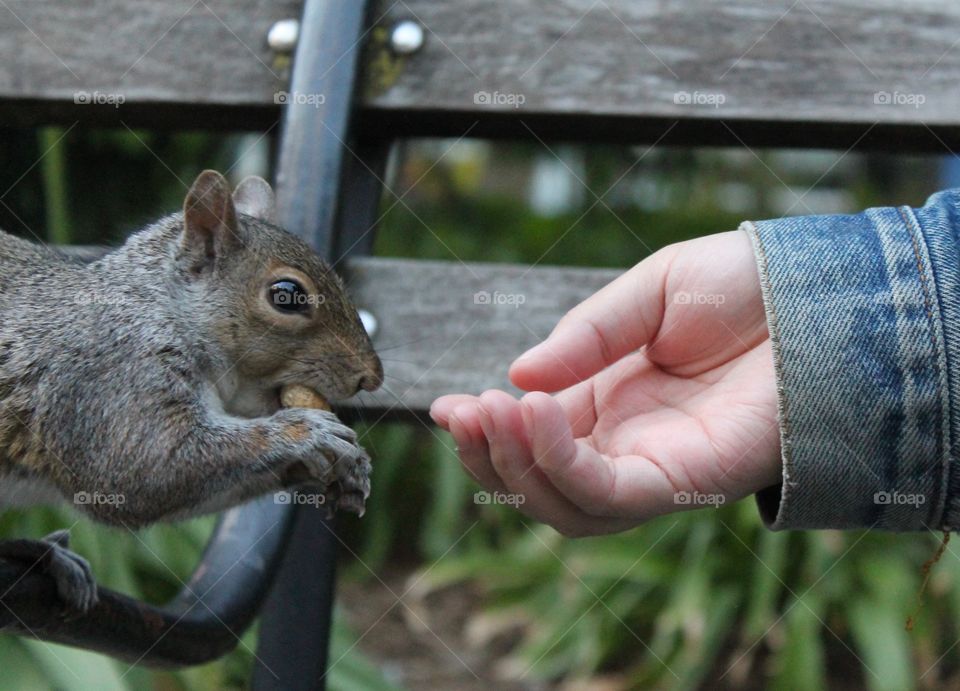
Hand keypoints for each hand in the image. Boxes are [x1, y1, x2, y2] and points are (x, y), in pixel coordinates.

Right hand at [431, 230, 780, 535]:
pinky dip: (563, 465)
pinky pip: (612, 495)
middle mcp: (629, 446)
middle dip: (491, 458)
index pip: (535, 441)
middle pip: (543, 486)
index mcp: (611, 406)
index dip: (486, 434)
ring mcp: (658, 468)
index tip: (444, 408)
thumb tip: (517, 375)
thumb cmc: (741, 288)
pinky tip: (536, 413)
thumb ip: (585, 338)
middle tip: (462, 411)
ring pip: (568, 507)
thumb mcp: (646, 296)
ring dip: (517, 467)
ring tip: (491, 412)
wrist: (820, 290)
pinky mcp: (690, 480)